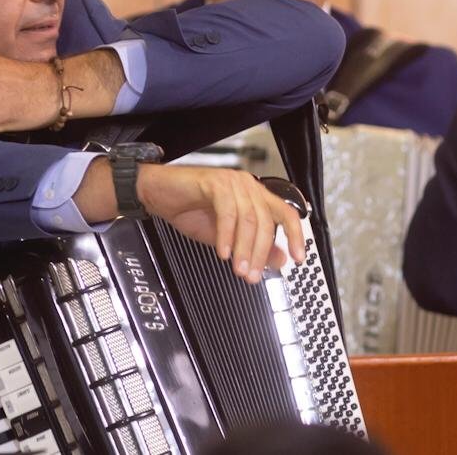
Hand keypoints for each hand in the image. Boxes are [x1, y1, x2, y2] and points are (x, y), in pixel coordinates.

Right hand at [137, 164, 305, 283]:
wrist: (158, 194)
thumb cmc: (188, 210)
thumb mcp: (225, 237)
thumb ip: (250, 246)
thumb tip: (278, 259)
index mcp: (255, 196)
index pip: (285, 214)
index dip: (295, 236)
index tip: (298, 259)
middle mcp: (248, 186)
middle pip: (266, 221)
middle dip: (260, 253)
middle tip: (252, 274)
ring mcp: (232, 182)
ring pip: (249, 218)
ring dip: (244, 248)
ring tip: (238, 268)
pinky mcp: (215, 182)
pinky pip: (227, 211)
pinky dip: (226, 235)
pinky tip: (222, 252)